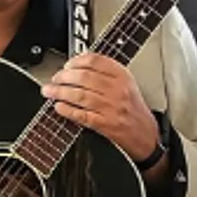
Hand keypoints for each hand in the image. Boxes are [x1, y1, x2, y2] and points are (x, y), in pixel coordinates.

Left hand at [42, 53, 161, 167]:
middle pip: (84, 77)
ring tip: (49, 91)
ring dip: (60, 92)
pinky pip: (81, 115)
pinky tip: (59, 107)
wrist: (146, 136)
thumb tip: (78, 68)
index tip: (67, 65)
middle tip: (54, 79)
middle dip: (63, 77)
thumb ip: (107, 74)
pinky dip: (67, 110)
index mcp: (123, 77)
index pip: (95, 61)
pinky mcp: (105, 125)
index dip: (76, 61)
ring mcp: (111, 108)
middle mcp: (117, 90)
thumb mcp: (127, 85)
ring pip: (80, 95)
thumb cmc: (134, 111)